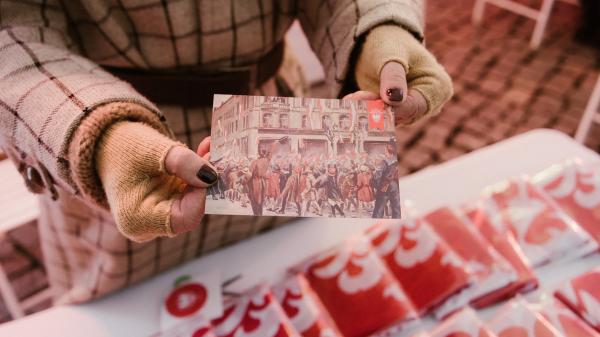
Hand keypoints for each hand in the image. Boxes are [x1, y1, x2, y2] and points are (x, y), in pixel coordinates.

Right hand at [96, 121, 216, 241]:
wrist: (107, 144)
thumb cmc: (122, 149)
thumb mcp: (152, 150)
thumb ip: (182, 163)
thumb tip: (212, 176)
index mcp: (138, 220)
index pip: (184, 218)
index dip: (201, 195)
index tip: (208, 168)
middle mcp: (151, 225)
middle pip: (192, 209)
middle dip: (207, 180)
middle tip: (215, 152)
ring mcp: (162, 215)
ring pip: (195, 198)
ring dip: (206, 172)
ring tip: (209, 146)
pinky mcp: (170, 203)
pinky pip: (191, 191)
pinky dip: (199, 171)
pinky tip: (204, 148)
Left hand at [346, 25, 452, 125]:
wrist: (380, 42)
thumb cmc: (390, 43)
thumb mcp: (390, 55)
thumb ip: (393, 76)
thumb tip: (394, 99)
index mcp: (438, 87)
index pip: (414, 107)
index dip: (388, 107)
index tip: (362, 99)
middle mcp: (429, 104)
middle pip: (400, 116)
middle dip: (374, 109)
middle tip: (352, 98)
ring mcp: (413, 112)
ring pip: (387, 120)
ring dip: (367, 111)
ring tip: (351, 97)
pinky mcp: (397, 115)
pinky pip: (380, 119)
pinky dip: (366, 111)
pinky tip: (352, 101)